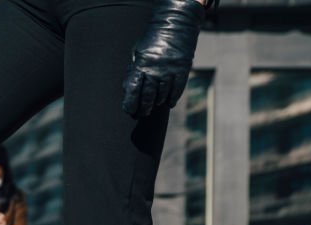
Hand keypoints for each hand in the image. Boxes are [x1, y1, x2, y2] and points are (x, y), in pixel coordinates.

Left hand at [121, 0, 205, 118]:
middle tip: (142, 114)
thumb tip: (127, 91)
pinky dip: (172, 98)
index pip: (132, 89)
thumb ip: (133, 70)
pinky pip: (177, 88)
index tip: (130, 111)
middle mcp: (154, 69)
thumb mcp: (137, 53)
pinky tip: (168, 103)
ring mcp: (169, 69)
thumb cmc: (152, 41)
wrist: (176, 24)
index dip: (130, 103)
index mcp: (141, 64)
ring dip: (157, 103)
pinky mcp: (182, 68)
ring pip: (162, 93)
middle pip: (148, 95)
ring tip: (154, 106)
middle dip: (144, 107)